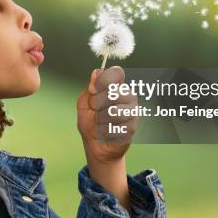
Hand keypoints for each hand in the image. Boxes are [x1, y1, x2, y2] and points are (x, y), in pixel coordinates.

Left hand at [76, 66, 138, 211]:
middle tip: (94, 109)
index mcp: (117, 87)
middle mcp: (128, 96)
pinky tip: (106, 132)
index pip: (117, 73)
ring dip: (100, 118)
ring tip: (100, 122)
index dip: (103, 81)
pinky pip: (115, 127)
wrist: (95, 145)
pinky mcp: (132, 128)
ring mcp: (133, 112)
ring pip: (114, 110)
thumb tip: (96, 72)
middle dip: (97, 102)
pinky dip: (104, 131)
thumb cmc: (90, 122)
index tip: (93, 89)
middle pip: (114, 92)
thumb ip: (90, 88)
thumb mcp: (84, 103)